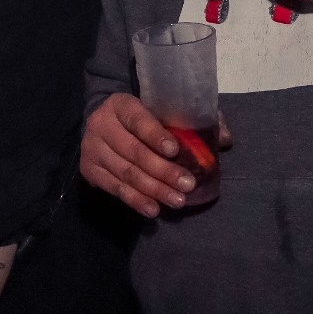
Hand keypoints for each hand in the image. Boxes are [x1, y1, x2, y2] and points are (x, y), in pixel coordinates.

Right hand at [80, 93, 195, 216]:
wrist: (105, 125)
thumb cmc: (144, 117)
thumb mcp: (164, 109)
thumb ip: (193, 119)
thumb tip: (223, 138)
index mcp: (120, 104)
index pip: (138, 120)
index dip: (156, 135)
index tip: (175, 151)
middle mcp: (101, 124)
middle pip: (133, 151)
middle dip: (162, 171)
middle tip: (187, 185)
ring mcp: (92, 148)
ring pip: (126, 173)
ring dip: (153, 190)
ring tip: (177, 200)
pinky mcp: (89, 170)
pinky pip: (115, 188)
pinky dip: (135, 200)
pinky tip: (153, 209)